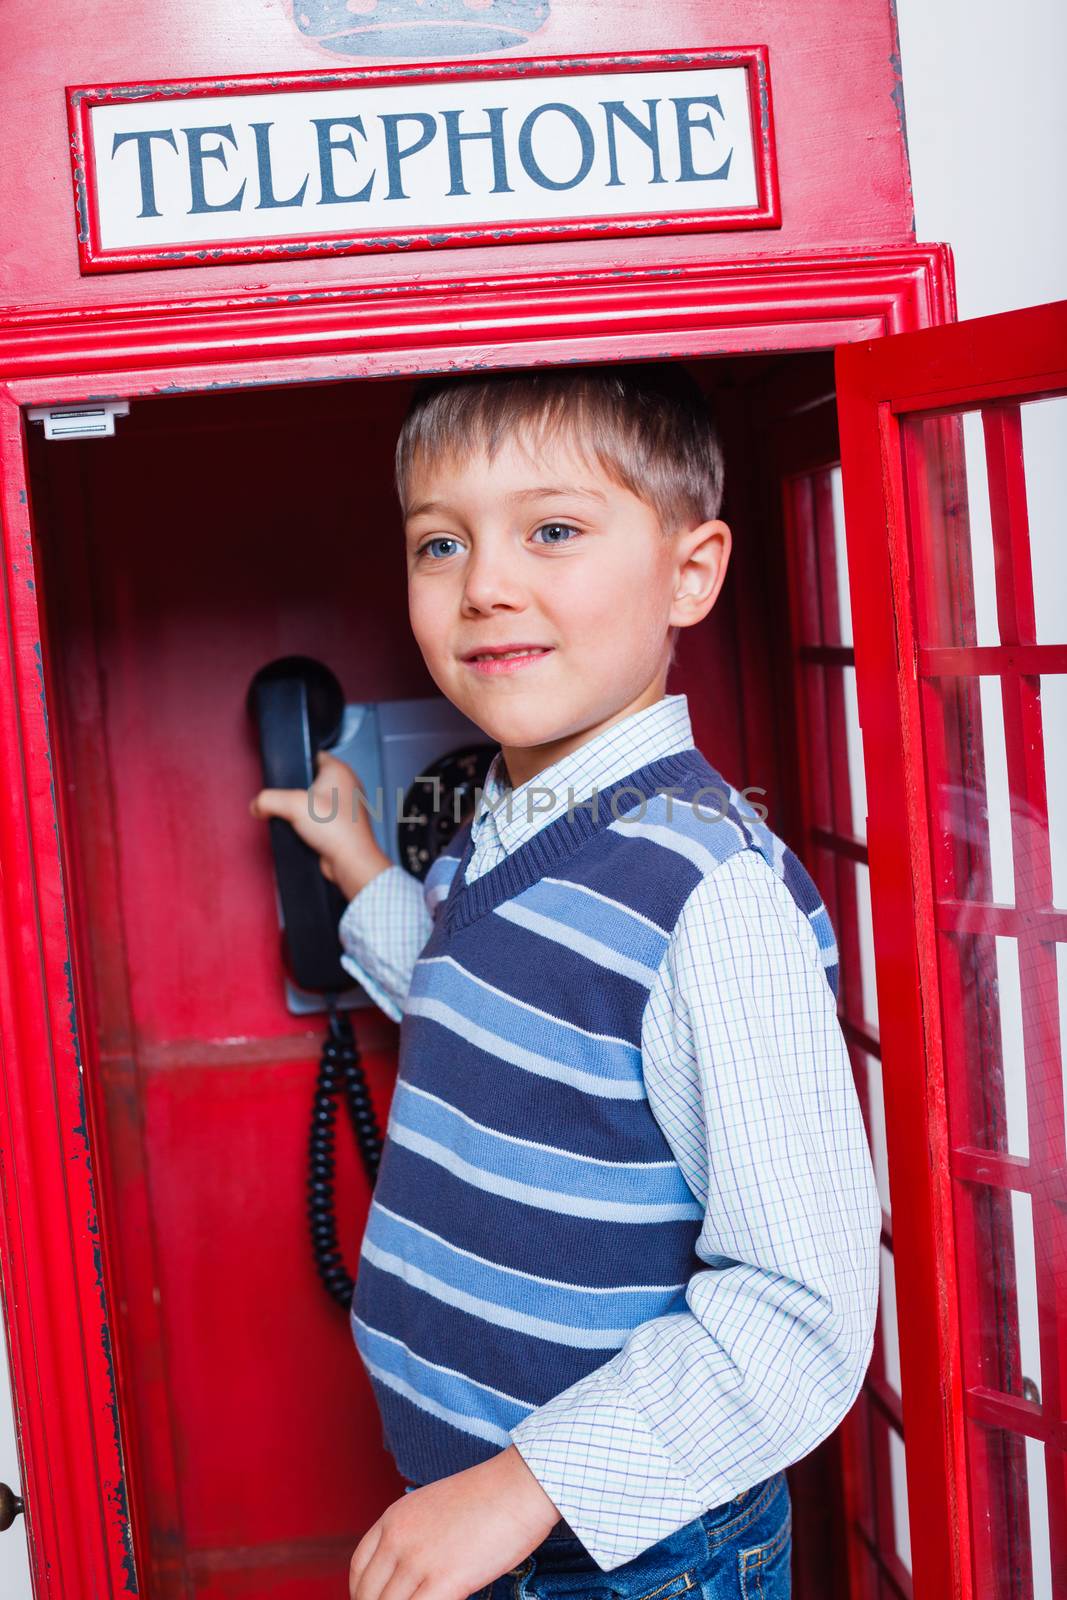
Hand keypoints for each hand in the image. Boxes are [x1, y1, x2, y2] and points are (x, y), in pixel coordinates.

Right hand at [249, 751, 390, 900]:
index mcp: (339, 770)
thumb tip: (258, 804)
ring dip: (300, 810)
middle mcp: (345, 785)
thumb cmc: (338, 831)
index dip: (294, 763)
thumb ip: (268, 799)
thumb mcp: (293, 805)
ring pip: (312, 800)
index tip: (283, 774)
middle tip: (287, 800)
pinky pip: (317, 818)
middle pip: (309, 779)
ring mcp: (343, 806)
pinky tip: (302, 831)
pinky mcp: (339, 824)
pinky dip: (308, 824)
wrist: (350, 862)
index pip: (311, 755)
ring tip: (295, 817)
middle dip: (294, 791)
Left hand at [348, 1446, 559, 1599]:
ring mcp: (419, 1560)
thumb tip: (411, 1571)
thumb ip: (415, 1536)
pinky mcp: (445, 1580)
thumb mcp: (434, 1507)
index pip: (359, 1568)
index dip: (363, 1594)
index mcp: (394, 1518)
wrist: (520, 1484)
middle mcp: (398, 1539)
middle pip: (368, 1595)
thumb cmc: (489, 1497)